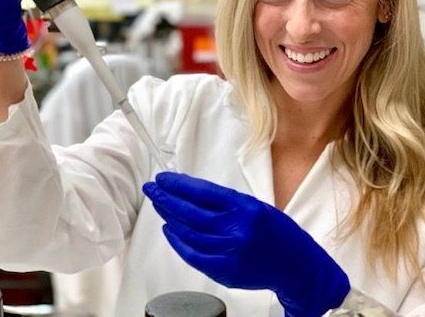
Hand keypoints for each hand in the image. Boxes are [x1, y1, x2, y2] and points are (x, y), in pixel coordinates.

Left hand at [143, 172, 349, 316]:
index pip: (202, 192)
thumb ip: (224, 201)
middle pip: (190, 212)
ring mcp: (229, 253)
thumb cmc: (278, 232)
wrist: (297, 266)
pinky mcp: (224, 271)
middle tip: (152, 189)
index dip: (178, 184)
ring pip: (188, 233)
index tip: (164, 178)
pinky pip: (192, 255)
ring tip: (159, 205)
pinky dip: (177, 242)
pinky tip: (169, 229)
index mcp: (244, 208)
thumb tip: (190, 192)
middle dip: (166, 198)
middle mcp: (235, 230)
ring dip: (169, 217)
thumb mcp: (254, 205)